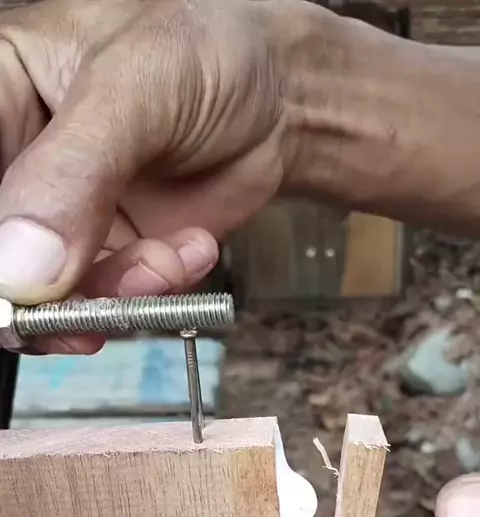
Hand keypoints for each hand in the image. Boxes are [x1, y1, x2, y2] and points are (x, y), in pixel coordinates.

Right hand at [0, 0, 288, 351]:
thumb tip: (22, 267)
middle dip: (47, 295)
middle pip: (1, 262)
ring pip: (47, 299)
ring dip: (111, 297)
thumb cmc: (206, 50)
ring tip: (165, 260)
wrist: (276, 96)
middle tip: (90, 308)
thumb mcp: (137, 89)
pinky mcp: (104, 255)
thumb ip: (74, 174)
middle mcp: (19, 166)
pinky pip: (105, 305)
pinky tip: (186, 250)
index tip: (23, 281)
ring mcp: (60, 219)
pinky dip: (149, 293)